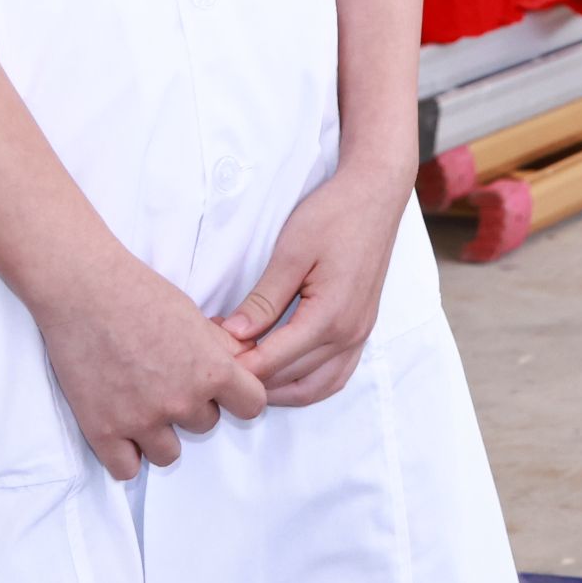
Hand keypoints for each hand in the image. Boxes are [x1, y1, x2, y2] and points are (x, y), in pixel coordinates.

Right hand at [32, 249, 268, 478]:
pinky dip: (126, 455)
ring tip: (144, 405)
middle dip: (192, 407)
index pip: (252, 405)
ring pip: (168, 454)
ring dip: (161, 435)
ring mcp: (141, 420)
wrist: (84, 292)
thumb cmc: (141, 294)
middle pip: (206, 425)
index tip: (225, 390)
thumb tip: (244, 365)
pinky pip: (126, 469)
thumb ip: (221, 349)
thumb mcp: (195, 317)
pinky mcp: (102, 431)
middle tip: (167, 382)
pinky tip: (122, 430)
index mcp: (211, 370)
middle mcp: (180, 401)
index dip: (240, 397)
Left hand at [222, 164, 412, 406]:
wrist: (376, 192)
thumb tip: (232, 337)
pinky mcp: (362, 327)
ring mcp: (360, 333)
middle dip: (251, 378)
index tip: (205, 355)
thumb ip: (263, 300)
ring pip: (316, 388)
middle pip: (290, 380)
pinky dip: (307, 383)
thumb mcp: (291, 253)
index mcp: (330, 316)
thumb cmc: (334, 215)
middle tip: (218, 362)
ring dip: (280, 390)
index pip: (272, 362)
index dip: (235, 365)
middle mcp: (349, 334)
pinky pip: (335, 374)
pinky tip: (282, 371)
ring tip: (247, 373)